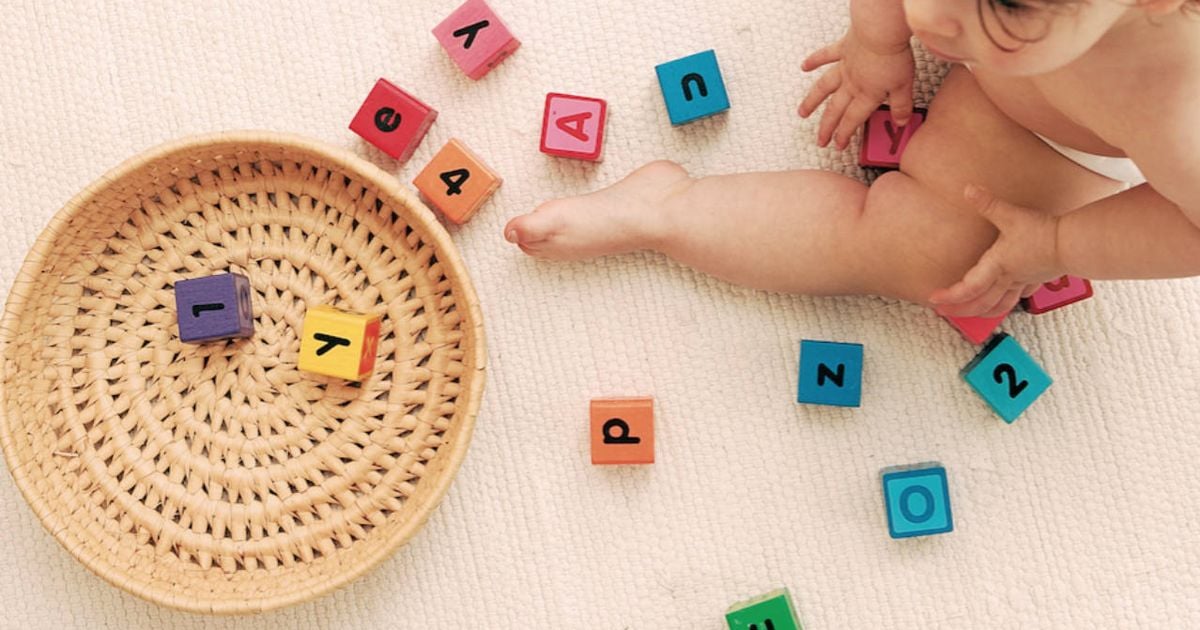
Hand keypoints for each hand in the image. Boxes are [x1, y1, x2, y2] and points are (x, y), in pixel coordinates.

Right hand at [798, 25, 914, 149]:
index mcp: (866, 95)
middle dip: (826, 127)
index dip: (844, 135)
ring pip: (824, 88)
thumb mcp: (904, 86)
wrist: (880, 32)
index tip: (838, 145)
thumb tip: (900, 122)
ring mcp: (844, 66)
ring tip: (802, 113)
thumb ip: (901, 106)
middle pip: (835, 110)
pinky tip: (804, 67)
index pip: (852, 120)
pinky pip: (825, 56)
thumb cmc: (893, 56)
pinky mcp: (843, 48)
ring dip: (812, 101)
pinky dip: (813, 61)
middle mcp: (851, 84)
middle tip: (819, 140)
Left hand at [930, 185, 1065, 317]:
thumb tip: (968, 189)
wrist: (1073, 244)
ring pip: (999, 305)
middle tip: (943, 312)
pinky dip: (1006, 302)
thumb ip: (988, 203)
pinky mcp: (1035, 279)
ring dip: (981, 312)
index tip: (934, 300)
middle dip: (960, 310)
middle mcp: (1007, 278)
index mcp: (997, 266)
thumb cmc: (1042, 232)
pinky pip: (1016, 297)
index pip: (968, 288)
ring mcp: (1022, 281)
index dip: (949, 296)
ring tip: (969, 314)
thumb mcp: (1011, 215)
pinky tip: (1005, 300)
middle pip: (980, 303)